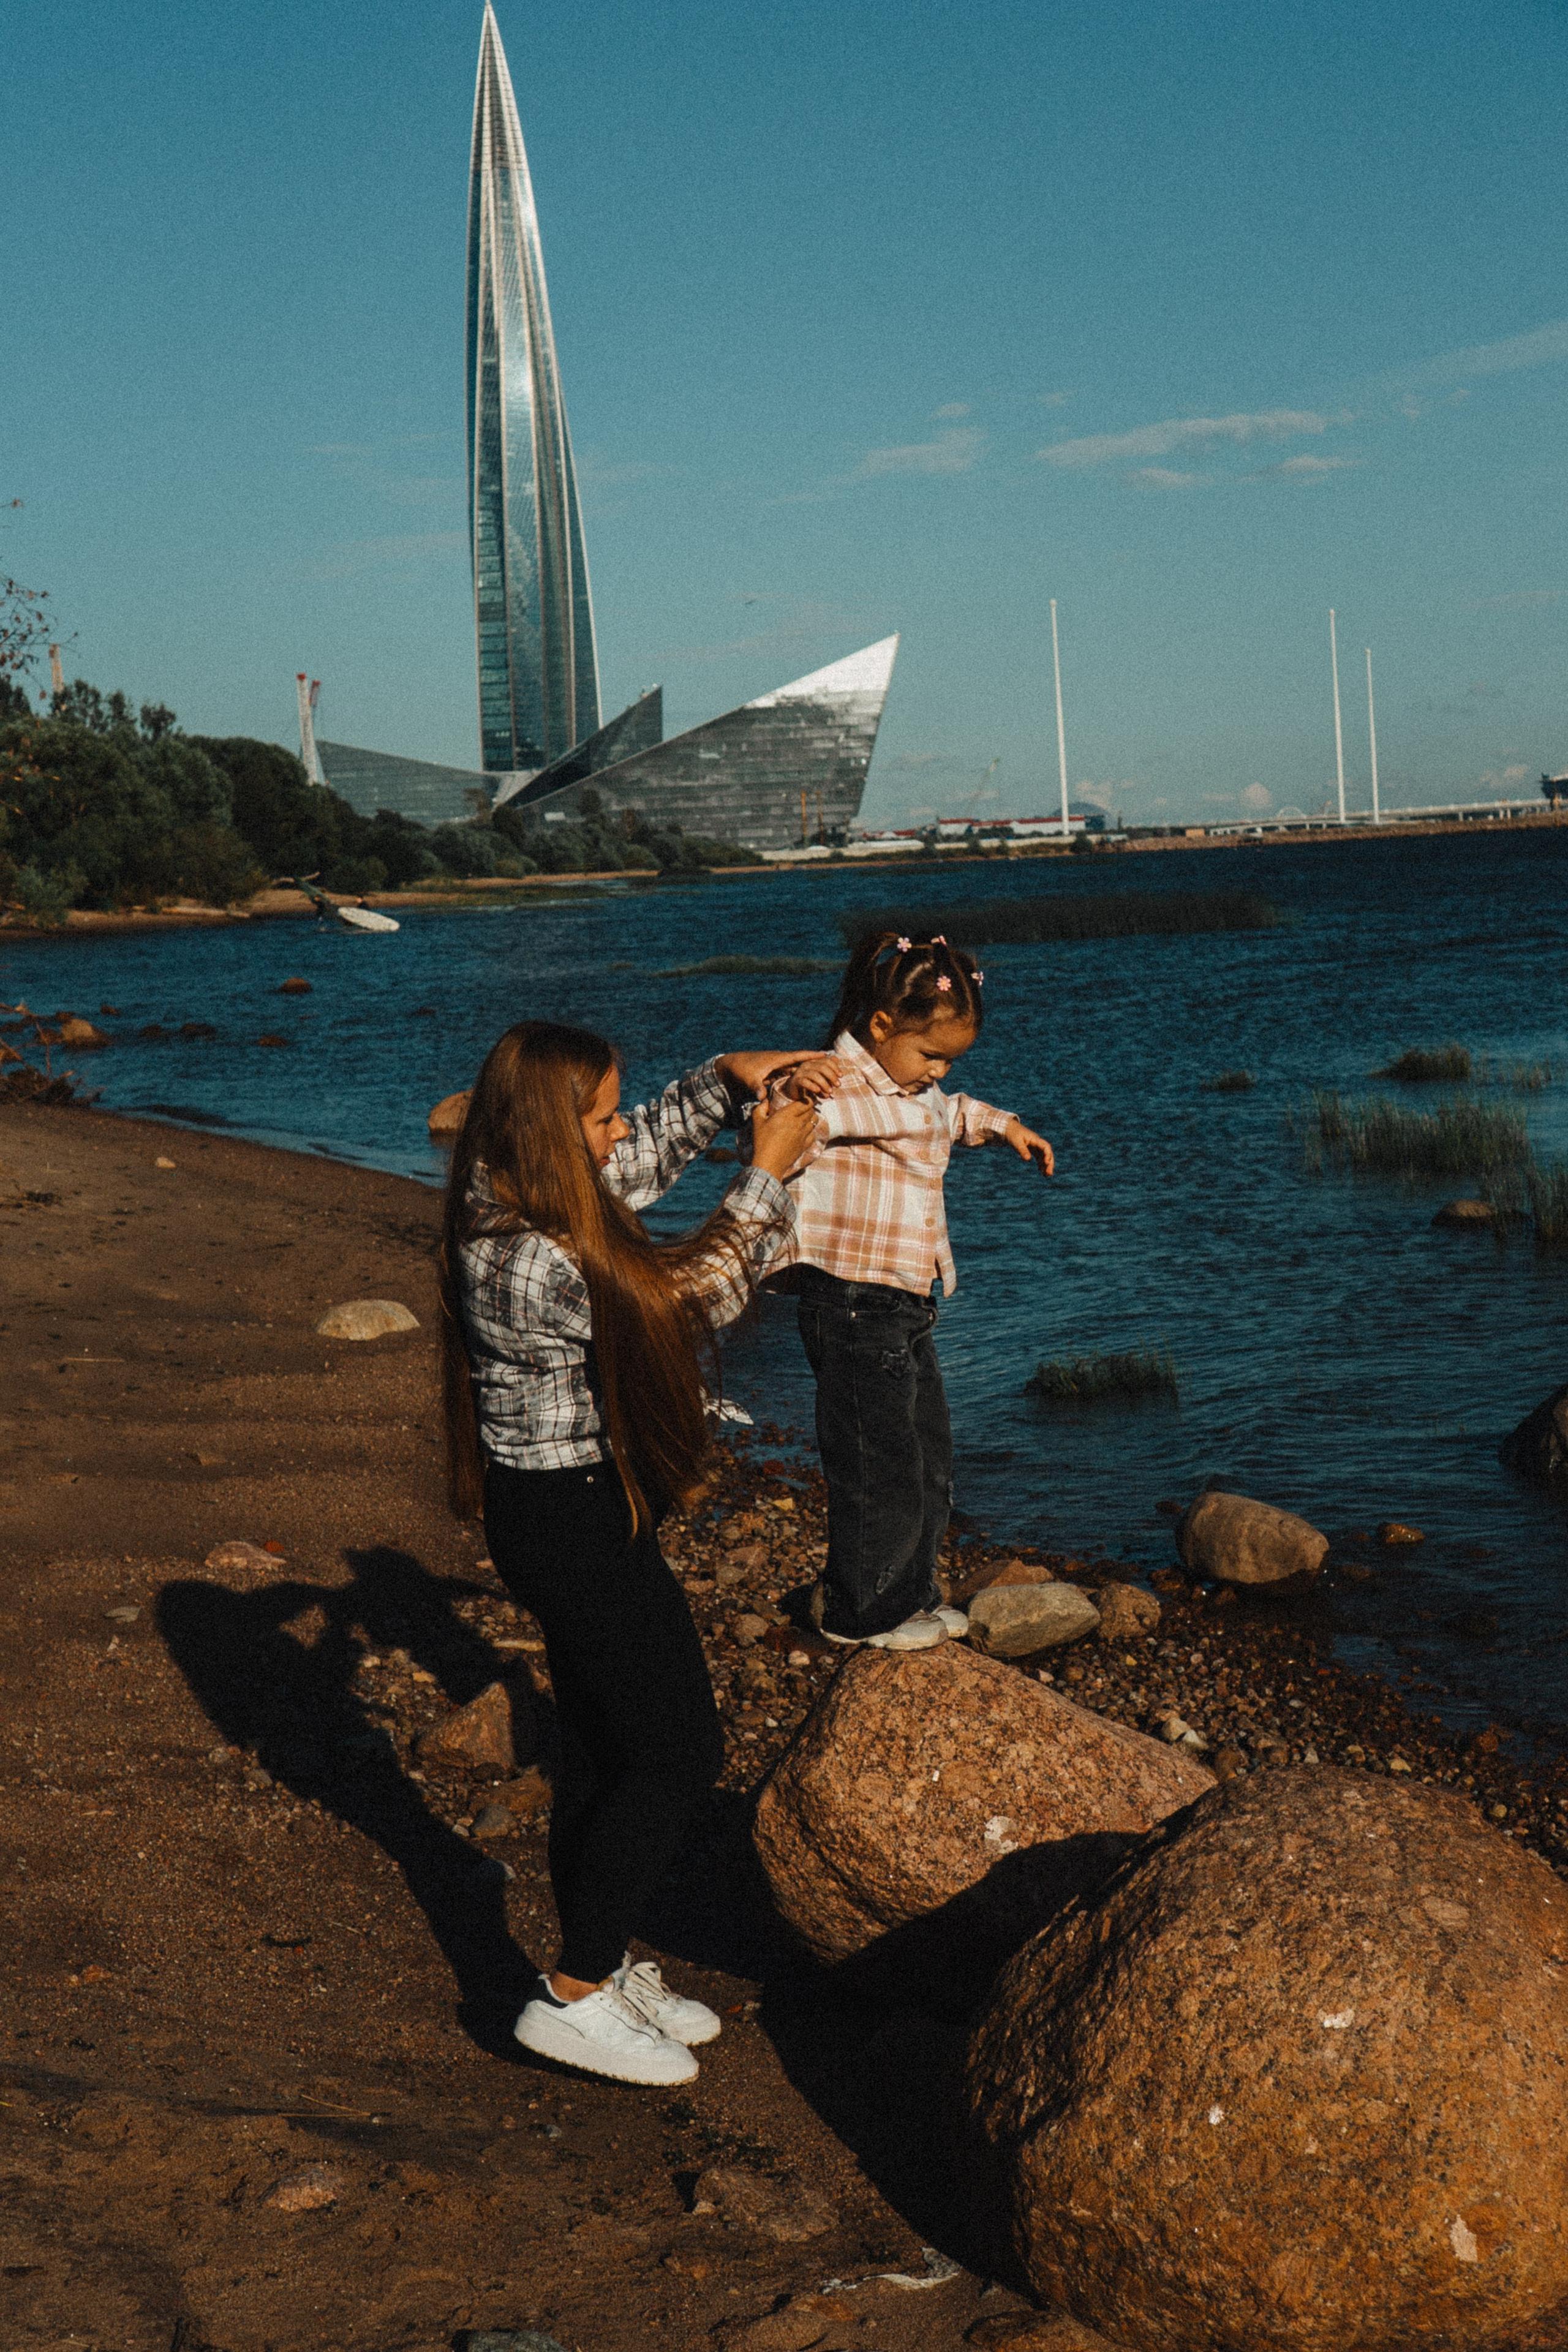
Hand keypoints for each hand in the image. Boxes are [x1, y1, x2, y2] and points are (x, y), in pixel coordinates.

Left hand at [718, 1049, 835, 1096]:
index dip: (812, 1055)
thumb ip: (757, 1087)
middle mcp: (779, 1060)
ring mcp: (777, 1065)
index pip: (798, 1056)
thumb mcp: (749, 1080)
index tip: (826, 1054)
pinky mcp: (774, 1070)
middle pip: (801, 1061)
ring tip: (826, 1073)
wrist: (731, 1066)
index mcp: (777, 1060)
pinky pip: (790, 1072)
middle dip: (816, 1062)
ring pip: (797, 1067)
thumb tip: (761, 1097)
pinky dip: (800, 1075)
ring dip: (810, 1069)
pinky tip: (808, 1080)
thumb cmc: (741, 1071)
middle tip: (833, 1064)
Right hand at [749, 1092, 820, 1179]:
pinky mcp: (805, 1145)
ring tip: (804, 1119)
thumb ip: (760, 1108)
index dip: (807, 1099)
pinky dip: (811, 1131)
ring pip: (814, 1122)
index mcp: (787, 1115)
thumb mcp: (757, 1122)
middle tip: (803, 1109)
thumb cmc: (762, 1141)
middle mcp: (798, 1123)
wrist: (769, 1163)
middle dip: (809, 1108)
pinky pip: (813, 1134)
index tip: (803, 1100)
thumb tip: (765, 1101)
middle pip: (811, 1111)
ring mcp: (803, 1135)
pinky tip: (804, 1132)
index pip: (805, 1102)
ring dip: (810, 1119)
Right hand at [776, 1053, 840, 1102]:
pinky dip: (812, 1086)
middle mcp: (806, 1065)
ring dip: (824, 1084)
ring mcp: (800, 1072)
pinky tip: (818, 1091)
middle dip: (832, 1076)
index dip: (835, 1067)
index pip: (826, 1061)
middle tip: (838, 1085)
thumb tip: (837, 1059)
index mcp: (813, 1062)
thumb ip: (829, 1070)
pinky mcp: (796, 1081)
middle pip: (822, 1067)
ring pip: (815, 1075)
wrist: (795, 1092)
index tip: (841, 1076)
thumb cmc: (811, 1084)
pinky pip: (805, 1082)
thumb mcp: (822, 1077)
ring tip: (830, 1092)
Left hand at [1003, 1116, 1053, 1173]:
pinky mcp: (1032, 1150)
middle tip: (1049, 1173)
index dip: (1048, 1154)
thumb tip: (1028, 1159)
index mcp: (1035, 1139)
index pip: (1045, 1146)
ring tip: (1046, 1176)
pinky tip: (1041, 1172)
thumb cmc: (1012, 1134)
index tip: (1046, 1162)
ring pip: (1044, 1156)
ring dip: (1046, 1165)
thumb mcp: (1016, 1142)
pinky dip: (1041, 1164)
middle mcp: (1037, 1143)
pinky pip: (1039, 1158)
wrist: (1009, 1129)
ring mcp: (1036, 1146)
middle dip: (1050, 1163)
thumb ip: (1022, 1150)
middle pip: (1047, 1153)